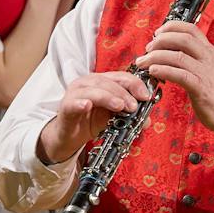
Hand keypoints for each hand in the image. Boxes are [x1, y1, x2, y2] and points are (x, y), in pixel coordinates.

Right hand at [36, 71, 151, 164]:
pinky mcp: (66, 106)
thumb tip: (147, 120)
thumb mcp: (115, 117)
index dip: (135, 84)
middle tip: (134, 106)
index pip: (121, 76)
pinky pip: (73, 103)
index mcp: (102, 82)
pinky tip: (87, 105)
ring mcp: (75, 93)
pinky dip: (81, 103)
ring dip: (108, 97)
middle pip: (108, 81)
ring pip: (93, 89)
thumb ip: (131, 115)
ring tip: (119, 106)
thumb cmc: (92, 121)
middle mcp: (88, 83)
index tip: (146, 97)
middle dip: (124, 93)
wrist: (71, 135)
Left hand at [135, 21, 213, 149]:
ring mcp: (206, 73)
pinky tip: (153, 71)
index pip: (191, 29)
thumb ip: (194, 58)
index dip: (171, 27)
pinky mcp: (201, 88)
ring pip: (177, 56)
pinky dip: (163, 71)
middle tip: (148, 49)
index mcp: (210, 52)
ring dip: (155, 57)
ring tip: (143, 62)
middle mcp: (208, 59)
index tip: (157, 33)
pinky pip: (179, 75)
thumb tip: (171, 50)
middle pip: (183, 39)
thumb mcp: (210, 68)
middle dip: (160, 41)